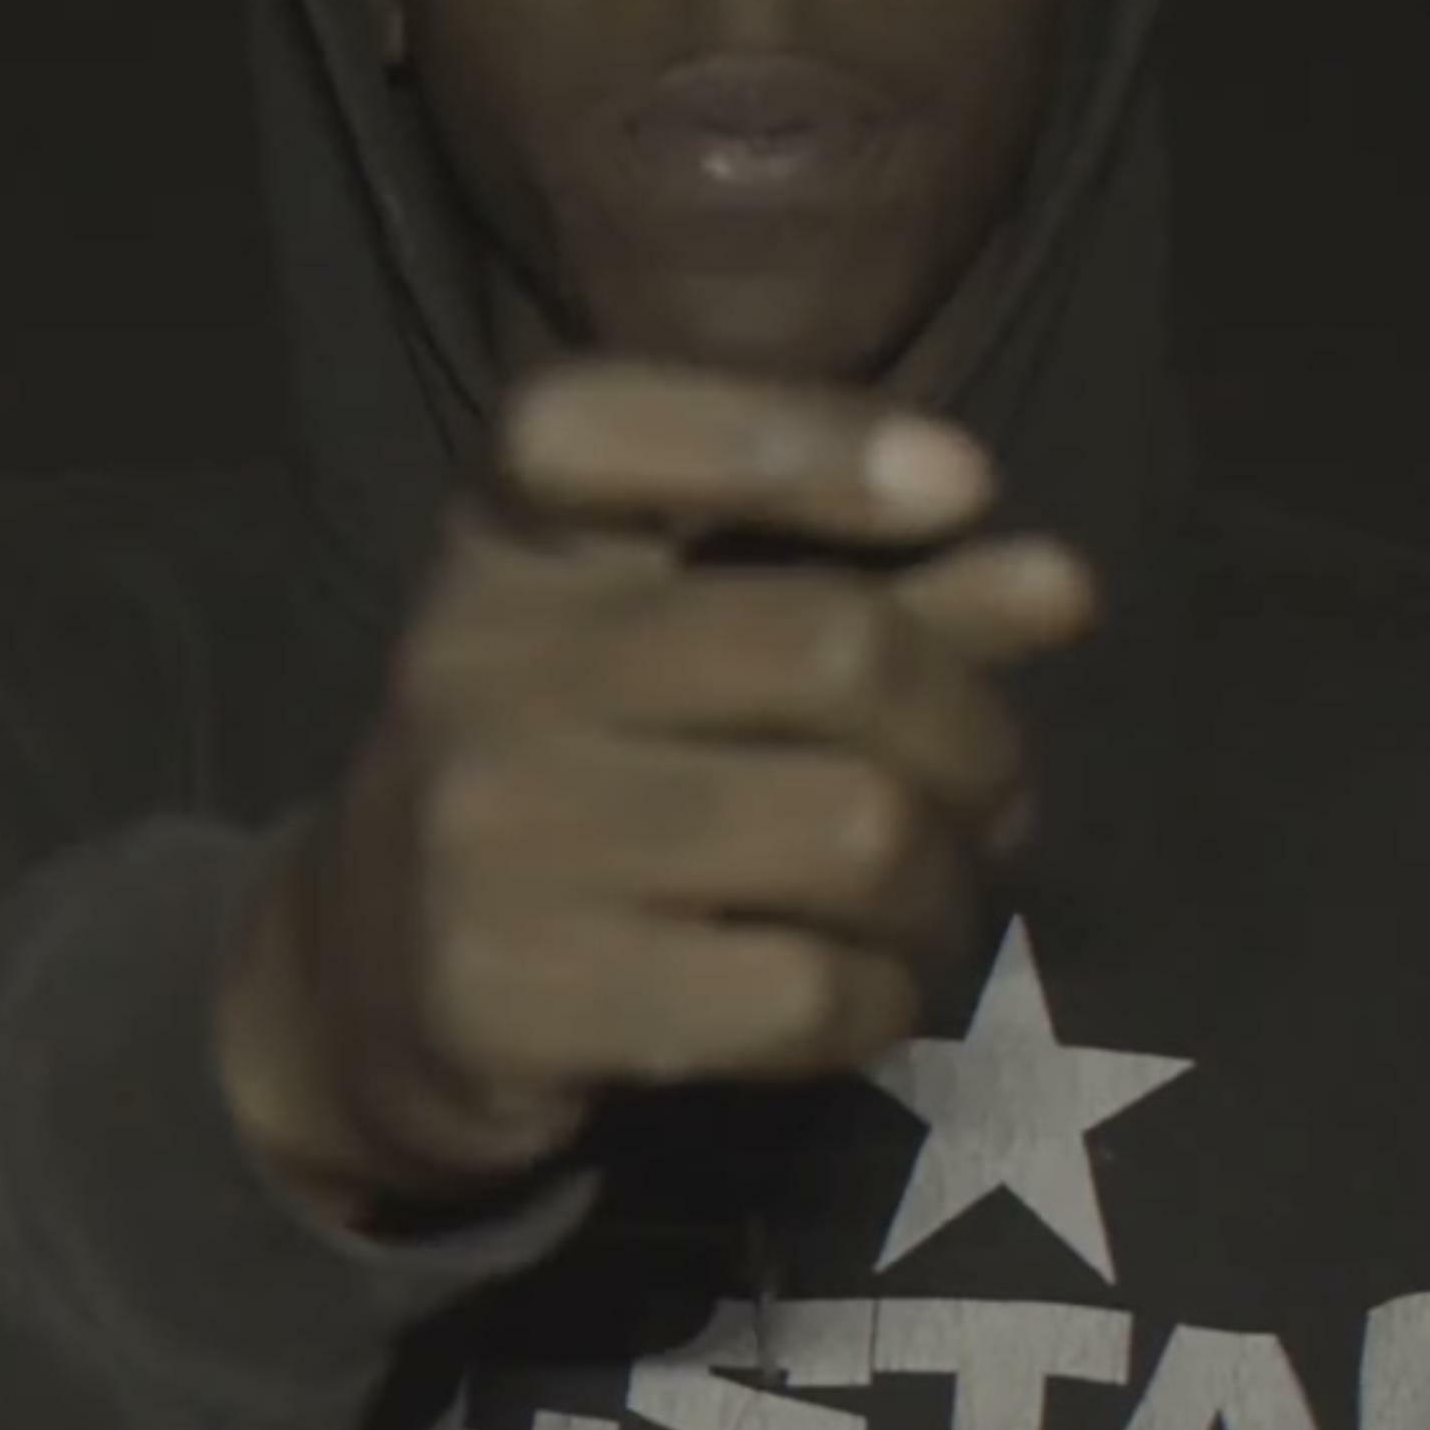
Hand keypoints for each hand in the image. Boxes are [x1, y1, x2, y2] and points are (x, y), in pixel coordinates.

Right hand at [217, 359, 1098, 1224]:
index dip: (803, 437)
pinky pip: (801, 991)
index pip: (604, 427)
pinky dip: (880, 1001)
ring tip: (926, 904)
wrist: (366, 990)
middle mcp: (473, 666)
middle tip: (992, 794)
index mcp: (504, 547)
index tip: (965, 483)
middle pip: (830, 652)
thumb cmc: (573, 786)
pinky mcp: (513, 998)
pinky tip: (859, 994)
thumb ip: (869, 597)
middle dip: (971, 735)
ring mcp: (483, 836)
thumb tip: (1063, 584)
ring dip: (942, 888)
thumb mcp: (680, 656)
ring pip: (849, 833)